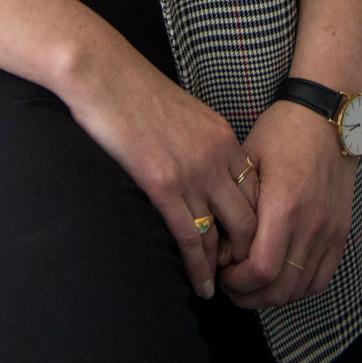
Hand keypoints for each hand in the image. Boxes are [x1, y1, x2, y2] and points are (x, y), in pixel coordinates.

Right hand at [60, 42, 257, 299]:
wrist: (104, 73)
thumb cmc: (135, 89)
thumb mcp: (184, 112)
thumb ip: (200, 142)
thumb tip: (202, 169)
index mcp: (223, 135)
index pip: (256, 191)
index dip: (256, 224)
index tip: (247, 245)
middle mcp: (216, 155)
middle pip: (250, 217)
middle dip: (248, 251)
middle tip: (239, 274)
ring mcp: (192, 171)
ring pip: (224, 234)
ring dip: (224, 268)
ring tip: (222, 289)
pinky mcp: (164, 184)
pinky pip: (191, 237)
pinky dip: (199, 268)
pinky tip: (200, 286)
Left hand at [217, 101, 355, 307]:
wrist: (326, 117)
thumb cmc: (283, 132)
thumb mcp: (249, 159)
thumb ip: (237, 205)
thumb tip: (222, 244)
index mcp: (284, 205)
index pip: (261, 269)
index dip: (237, 280)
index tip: (221, 270)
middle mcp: (311, 225)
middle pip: (279, 289)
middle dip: (249, 295)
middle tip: (230, 283)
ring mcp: (329, 232)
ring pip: (300, 290)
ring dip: (272, 295)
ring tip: (251, 282)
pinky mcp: (340, 233)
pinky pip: (321, 279)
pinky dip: (299, 288)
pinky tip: (280, 276)